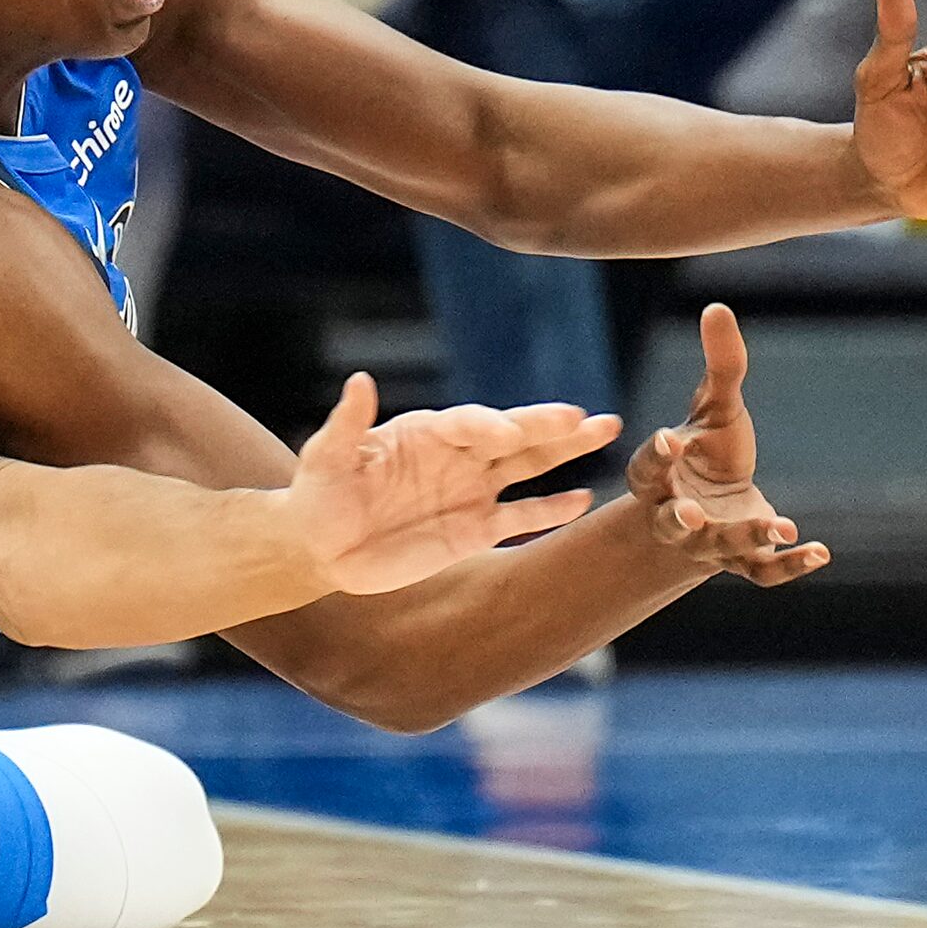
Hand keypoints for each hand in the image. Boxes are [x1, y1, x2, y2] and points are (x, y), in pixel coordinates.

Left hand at [283, 373, 615, 595]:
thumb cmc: (319, 494)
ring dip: (566, 450)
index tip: (506, 434)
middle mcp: (457, 456)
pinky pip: (520, 517)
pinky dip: (551, 509)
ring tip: (607, 429)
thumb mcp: (327, 456)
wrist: (320, 546)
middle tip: (587, 417)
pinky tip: (584, 497)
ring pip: (528, 466)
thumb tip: (359, 381)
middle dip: (548, 426)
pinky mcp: (474, 530)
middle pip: (512, 436)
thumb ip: (348, 423)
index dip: (488, 427)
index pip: (468, 423)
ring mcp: (470, 491)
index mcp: (426, 432)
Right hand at [627, 304, 829, 586]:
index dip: (657, 456)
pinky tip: (820, 550)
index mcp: (660, 476)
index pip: (649, 469)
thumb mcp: (715, 406)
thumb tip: (717, 307)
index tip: (671, 440)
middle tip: (691, 515)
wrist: (717, 504)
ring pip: (720, 547)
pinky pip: (762, 572)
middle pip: (672, 522)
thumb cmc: (708, 450)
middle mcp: (677, 514)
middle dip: (679, 520)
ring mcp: (711, 542)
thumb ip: (720, 365)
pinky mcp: (744, 559)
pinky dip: (790, 566)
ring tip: (779, 524)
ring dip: (745, 537)